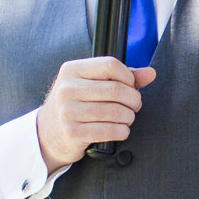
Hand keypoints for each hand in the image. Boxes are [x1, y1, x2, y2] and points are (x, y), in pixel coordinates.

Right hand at [35, 56, 158, 169]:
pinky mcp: (72, 132)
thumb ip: (123, 77)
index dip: (128, 77)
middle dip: (133, 99)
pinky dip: (122, 131)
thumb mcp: (92, 84)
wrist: (48, 132)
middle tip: (134, 105)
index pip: (111, 65)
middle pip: (116, 89)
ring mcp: (67, 111)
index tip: (131, 87)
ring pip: (115, 112)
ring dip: (129, 117)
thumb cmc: (76, 104)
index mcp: (72, 70)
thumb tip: (150, 73)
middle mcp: (67, 88)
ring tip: (127, 118)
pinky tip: (121, 130)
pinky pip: (109, 131)